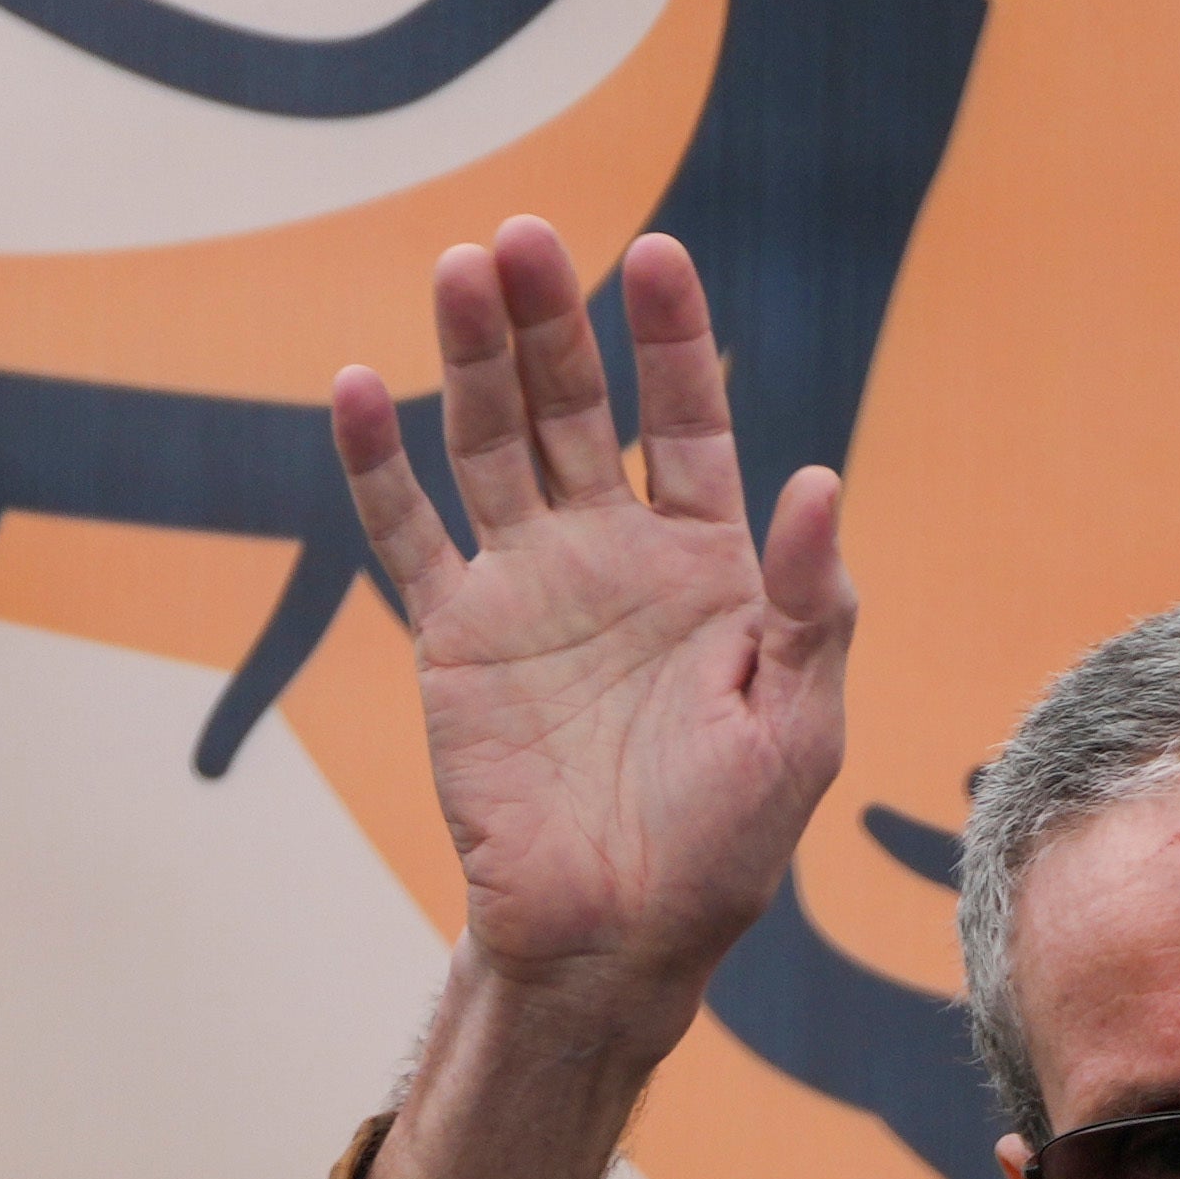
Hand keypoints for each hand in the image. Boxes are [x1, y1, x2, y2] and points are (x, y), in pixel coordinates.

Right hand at [349, 222, 853, 1178]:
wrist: (615, 941)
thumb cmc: (725, 846)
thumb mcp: (797, 726)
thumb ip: (805, 605)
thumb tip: (817, 479)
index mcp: (708, 565)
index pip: (689, 421)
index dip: (672, 339)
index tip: (656, 253)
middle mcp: (613, 555)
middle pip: (576, 407)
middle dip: (552, 320)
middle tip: (522, 237)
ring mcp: (528, 588)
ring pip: (491, 444)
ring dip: (472, 357)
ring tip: (457, 271)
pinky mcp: (453, 636)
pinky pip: (408, 534)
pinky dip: (378, 464)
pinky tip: (361, 386)